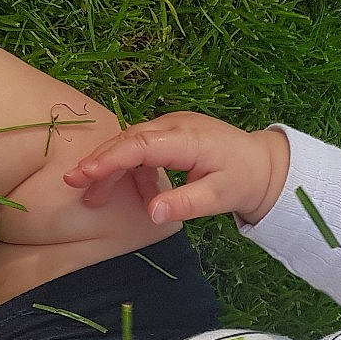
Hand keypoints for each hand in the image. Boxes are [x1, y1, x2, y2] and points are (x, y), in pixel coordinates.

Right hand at [61, 113, 290, 226]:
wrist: (266, 164)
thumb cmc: (245, 179)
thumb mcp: (219, 198)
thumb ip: (185, 204)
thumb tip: (152, 213)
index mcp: (188, 139)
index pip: (139, 145)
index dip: (109, 159)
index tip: (83, 173)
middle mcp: (176, 126)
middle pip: (128, 141)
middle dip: (100, 163)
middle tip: (74, 185)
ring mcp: (173, 126)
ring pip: (132, 143)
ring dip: (113, 169)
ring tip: (96, 198)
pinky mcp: (172, 134)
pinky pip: (143, 147)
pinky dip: (133, 169)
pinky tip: (137, 195)